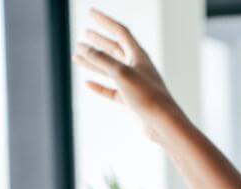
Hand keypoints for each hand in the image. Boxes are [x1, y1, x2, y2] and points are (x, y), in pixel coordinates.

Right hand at [72, 7, 179, 142]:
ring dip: (94, 62)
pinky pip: (111, 90)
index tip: (91, 12)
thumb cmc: (147, 96)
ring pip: (110, 69)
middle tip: (85, 34)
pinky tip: (87, 83)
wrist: (162, 124)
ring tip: (77, 55)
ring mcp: (133, 85)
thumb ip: (101, 59)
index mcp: (138, 56)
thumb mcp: (121, 73)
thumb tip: (82, 48)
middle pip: (115, 49)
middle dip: (99, 41)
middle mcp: (137, 68)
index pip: (120, 32)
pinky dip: (99, 86)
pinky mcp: (130, 101)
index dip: (105, 21)